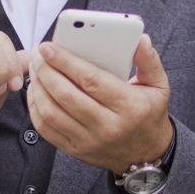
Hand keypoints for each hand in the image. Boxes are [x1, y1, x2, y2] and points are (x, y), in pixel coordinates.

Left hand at [27, 33, 172, 173]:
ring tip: (35, 70)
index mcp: (129, 106)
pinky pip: (47, 130)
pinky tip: (36, 92)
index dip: (66, 62)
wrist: (146, 154)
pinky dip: (36, 109)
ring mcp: (89, 140)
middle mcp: (108, 126)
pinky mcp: (76, 150)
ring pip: (52, 113)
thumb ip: (148, 60)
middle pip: (67, 96)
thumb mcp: (158, 85)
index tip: (50, 47)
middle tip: (38, 55)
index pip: (91, 81)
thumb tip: (141, 39)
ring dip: (38, 88)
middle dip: (46, 71)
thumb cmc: (148, 114)